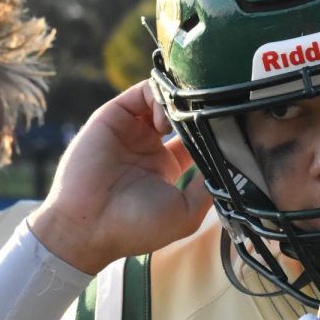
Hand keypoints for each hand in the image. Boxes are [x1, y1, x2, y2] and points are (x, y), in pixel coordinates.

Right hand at [30, 81, 212, 272]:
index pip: (195, 138)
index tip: (231, 129)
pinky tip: (164, 120)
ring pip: (164, 99)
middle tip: (214, 112)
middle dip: (198, 110)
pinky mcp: (114, 116)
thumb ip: (209, 187)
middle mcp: (149, 146)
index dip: (211, 132)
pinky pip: (143, 92)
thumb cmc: (135, 227)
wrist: (88, 225)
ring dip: (179, 103)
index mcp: (167, 167)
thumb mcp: (185, 214)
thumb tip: (231, 162)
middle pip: (181, 115)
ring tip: (182, 122)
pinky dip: (159, 95)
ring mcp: (132, 130)